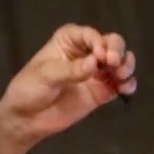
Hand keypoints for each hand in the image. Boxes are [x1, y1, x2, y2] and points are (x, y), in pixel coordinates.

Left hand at [0, 24, 135, 143]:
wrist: (26, 119)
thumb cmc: (29, 89)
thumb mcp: (46, 75)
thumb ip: (71, 70)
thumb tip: (95, 64)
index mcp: (69, 40)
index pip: (91, 35)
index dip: (99, 43)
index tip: (101, 57)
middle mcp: (86, 52)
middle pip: (111, 44)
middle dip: (117, 51)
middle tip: (114, 64)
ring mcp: (96, 72)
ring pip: (120, 62)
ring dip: (126, 66)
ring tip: (122, 76)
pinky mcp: (102, 91)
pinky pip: (120, 84)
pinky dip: (127, 84)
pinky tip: (126, 89)